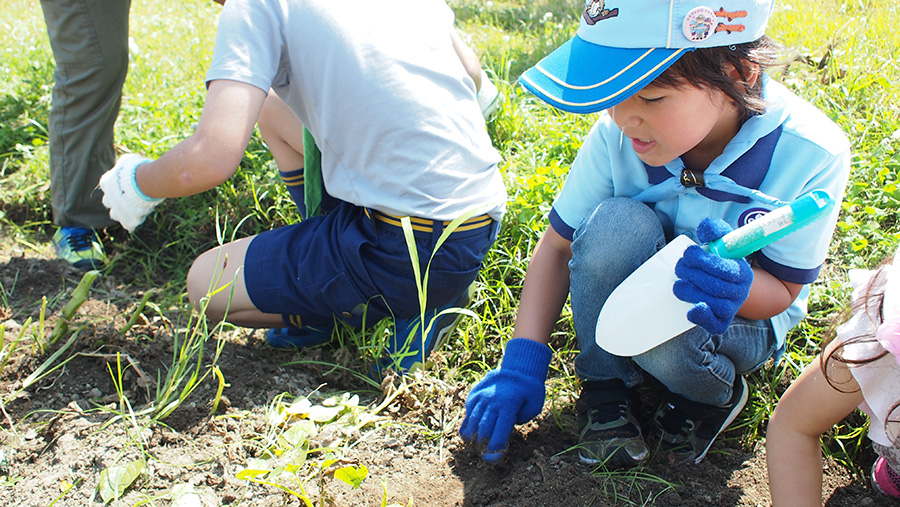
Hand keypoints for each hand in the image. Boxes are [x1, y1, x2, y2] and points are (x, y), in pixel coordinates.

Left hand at [99, 154, 162, 231]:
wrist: (144, 182)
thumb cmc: (136, 169)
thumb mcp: (127, 160)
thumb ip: (123, 165)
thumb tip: (125, 164)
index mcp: (106, 183)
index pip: (105, 185)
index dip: (115, 185)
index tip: (124, 183)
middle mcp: (108, 197)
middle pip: (107, 201)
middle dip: (116, 200)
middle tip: (129, 197)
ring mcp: (117, 209)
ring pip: (115, 214)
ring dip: (123, 212)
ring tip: (135, 209)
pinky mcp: (127, 219)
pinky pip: (129, 224)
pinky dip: (133, 222)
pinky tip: (139, 218)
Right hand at [459, 338, 551, 462]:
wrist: (520, 368)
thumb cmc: (530, 391)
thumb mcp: (533, 408)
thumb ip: (518, 421)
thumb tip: (502, 433)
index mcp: (509, 406)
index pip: (498, 434)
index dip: (495, 451)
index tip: (494, 459)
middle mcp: (493, 401)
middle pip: (483, 430)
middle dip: (483, 447)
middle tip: (485, 455)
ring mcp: (482, 396)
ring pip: (472, 422)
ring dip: (473, 438)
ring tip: (476, 447)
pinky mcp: (474, 394)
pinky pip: (468, 413)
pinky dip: (467, 426)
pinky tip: (470, 436)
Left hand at [673, 218, 753, 334]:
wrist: (727, 285)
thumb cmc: (720, 260)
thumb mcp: (721, 241)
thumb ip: (714, 229)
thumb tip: (704, 229)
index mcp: (743, 272)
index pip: (724, 269)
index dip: (703, 261)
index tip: (689, 253)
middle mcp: (740, 292)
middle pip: (714, 286)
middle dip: (691, 274)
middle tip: (679, 267)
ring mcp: (732, 308)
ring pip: (711, 303)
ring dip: (690, 292)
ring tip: (678, 283)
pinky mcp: (721, 322)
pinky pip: (716, 325)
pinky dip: (703, 318)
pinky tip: (691, 310)